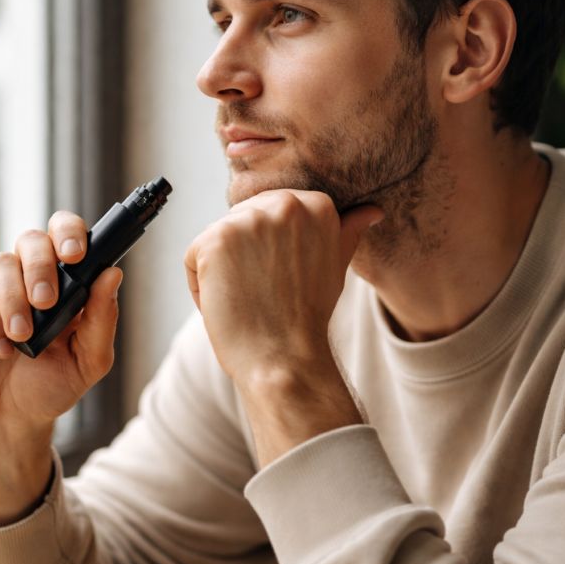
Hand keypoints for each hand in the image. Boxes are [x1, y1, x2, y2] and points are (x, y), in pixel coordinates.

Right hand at [0, 211, 121, 522]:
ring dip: (15, 300)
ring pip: (1, 264)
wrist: (9, 420)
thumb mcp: (89, 360)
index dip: (70, 233)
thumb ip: (102, 319)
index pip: (67, 235)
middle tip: (47, 301)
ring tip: (24, 337)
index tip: (76, 254)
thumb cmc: (51, 386)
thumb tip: (112, 275)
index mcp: (65, 282)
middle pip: (32, 239)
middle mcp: (29, 277)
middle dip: (41, 266)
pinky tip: (1, 348)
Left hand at [184, 190, 381, 462]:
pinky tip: (229, 307)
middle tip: (265, 294)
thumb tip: (371, 211)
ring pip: (216, 242)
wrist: (285, 359)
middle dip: (244, 259)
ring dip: (222, 274)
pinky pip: (194, 260)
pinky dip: (201, 289)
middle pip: (241, 222)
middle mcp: (284, 203)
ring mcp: (247, 220)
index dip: (269, 252)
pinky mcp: (214, 240)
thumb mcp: (335, 267)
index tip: (283, 281)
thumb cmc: (308, 318)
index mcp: (317, 204)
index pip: (271, 212)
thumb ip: (345, 232)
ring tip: (249, 301)